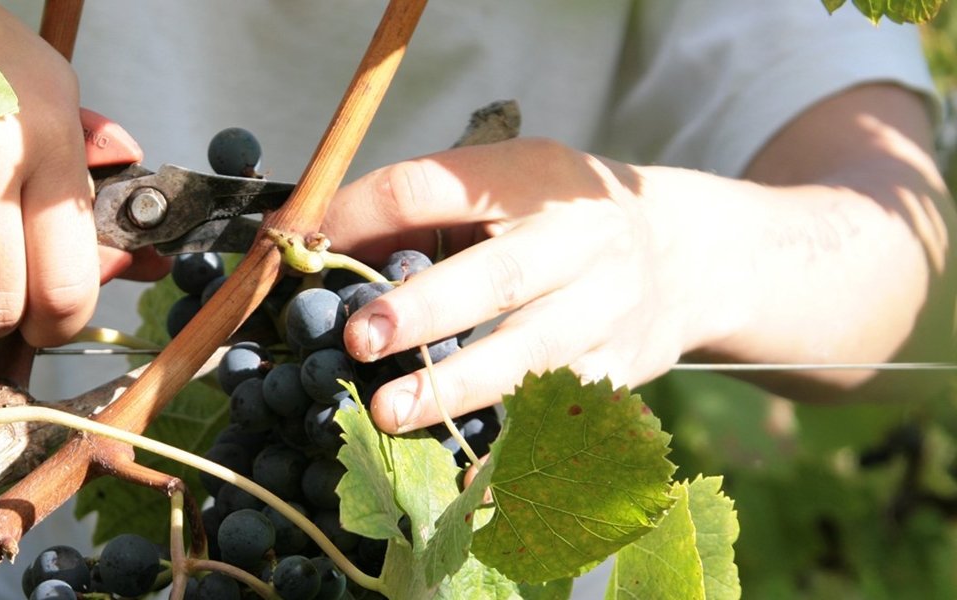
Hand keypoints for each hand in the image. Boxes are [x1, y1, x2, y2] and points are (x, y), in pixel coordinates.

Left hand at [325, 85, 955, 433]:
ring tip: (389, 412)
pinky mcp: (618, 371)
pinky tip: (458, 460)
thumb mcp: (507, 182)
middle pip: (498, 276)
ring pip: (529, 355)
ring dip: (454, 387)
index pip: (434, 187)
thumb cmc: (560, 217)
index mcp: (534, 178)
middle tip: (360, 341)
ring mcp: (605, 311)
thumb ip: (426, 209)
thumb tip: (322, 246)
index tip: (306, 246)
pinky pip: (556, 409)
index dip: (364, 216)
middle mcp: (579, 241)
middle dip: (425, 311)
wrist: (687, 256)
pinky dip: (505, 435)